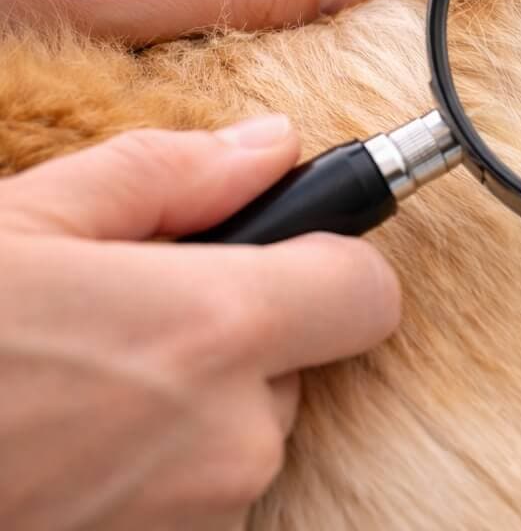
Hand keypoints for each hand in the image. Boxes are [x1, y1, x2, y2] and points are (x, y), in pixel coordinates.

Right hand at [0, 115, 399, 530]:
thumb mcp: (23, 221)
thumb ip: (169, 176)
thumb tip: (269, 147)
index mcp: (213, 331)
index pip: (366, 293)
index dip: (333, 262)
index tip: (287, 250)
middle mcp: (228, 440)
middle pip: (295, 368)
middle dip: (234, 338)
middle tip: (125, 318)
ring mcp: (191, 519)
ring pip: (236, 438)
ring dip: (184, 409)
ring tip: (69, 385)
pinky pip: (186, 497)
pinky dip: (145, 471)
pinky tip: (58, 445)